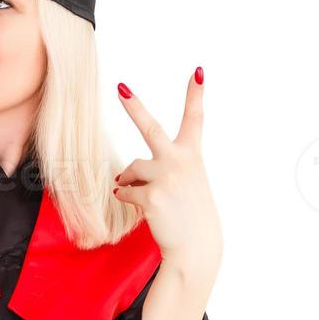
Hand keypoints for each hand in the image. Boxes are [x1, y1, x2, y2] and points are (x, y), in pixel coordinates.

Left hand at [113, 68, 221, 275]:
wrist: (196, 248)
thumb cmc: (190, 215)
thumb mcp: (184, 185)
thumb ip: (158, 171)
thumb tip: (120, 176)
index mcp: (192, 155)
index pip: (196, 118)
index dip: (195, 93)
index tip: (198, 71)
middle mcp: (180, 161)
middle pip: (151, 128)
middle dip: (133, 106)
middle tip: (120, 88)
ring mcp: (165, 178)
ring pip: (132, 168)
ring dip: (132, 180)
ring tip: (151, 198)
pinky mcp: (150, 196)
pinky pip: (126, 190)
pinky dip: (128, 197)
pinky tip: (143, 208)